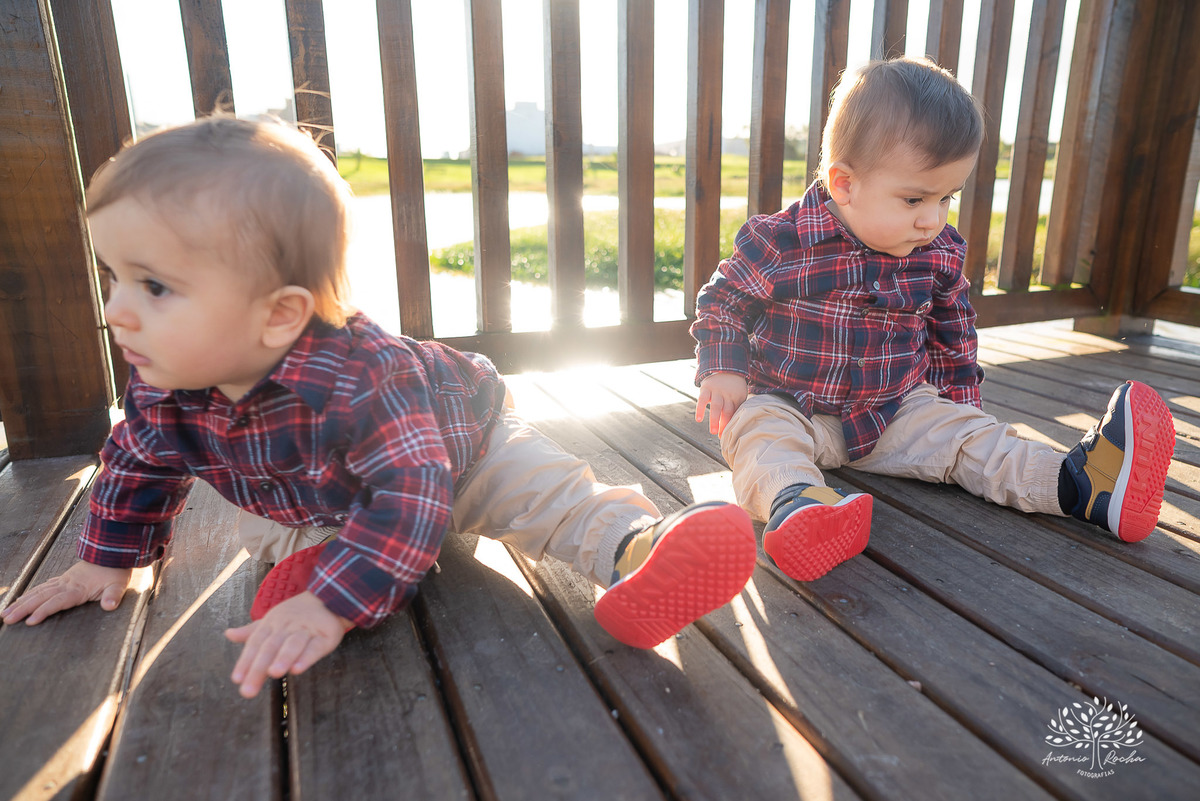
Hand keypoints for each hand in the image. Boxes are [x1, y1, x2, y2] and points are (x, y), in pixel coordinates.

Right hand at [1, 561, 132, 625]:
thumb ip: (113, 595)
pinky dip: (29, 594)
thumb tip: (110, 606)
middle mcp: (66, 584)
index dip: (43, 611)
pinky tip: (20, 599)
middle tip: (6, 619)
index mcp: (78, 588)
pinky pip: (42, 587)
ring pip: (37, 592)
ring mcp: (63, 581)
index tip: (29, 621)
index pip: (57, 602)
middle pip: (41, 597)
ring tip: (5, 613)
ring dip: (21, 603)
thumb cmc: (115, 571)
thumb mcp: (119, 584)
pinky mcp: (63, 579)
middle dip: (23, 609)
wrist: (113, 553)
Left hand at [224, 591, 351, 698]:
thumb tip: (228, 634)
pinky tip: (297, 669)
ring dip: (283, 658)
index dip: (245, 660)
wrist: (328, 598)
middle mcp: (287, 627)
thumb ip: (251, 633)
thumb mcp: (272, 622)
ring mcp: (307, 630)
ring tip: (273, 673)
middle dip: (258, 668)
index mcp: (272, 624)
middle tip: (248, 690)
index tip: (237, 679)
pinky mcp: (326, 636)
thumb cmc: (296, 616)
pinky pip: (315, 647)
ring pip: (293, 644)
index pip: (255, 643)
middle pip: (270, 647)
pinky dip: (306, 657)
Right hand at [696, 372, 748, 435]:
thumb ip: (736, 408)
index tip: (729, 435)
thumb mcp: (738, 395)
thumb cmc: (733, 387)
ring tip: (713, 431)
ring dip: (714, 419)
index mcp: (737, 396)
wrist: (725, 367)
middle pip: (726, 411)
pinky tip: (699, 419)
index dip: (731, 424)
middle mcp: (727, 394)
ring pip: (716, 406)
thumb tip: (734, 427)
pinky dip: (700, 409)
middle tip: (721, 436)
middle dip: (724, 424)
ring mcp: (716, 390)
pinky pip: (702, 399)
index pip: (734, 413)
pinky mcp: (706, 388)